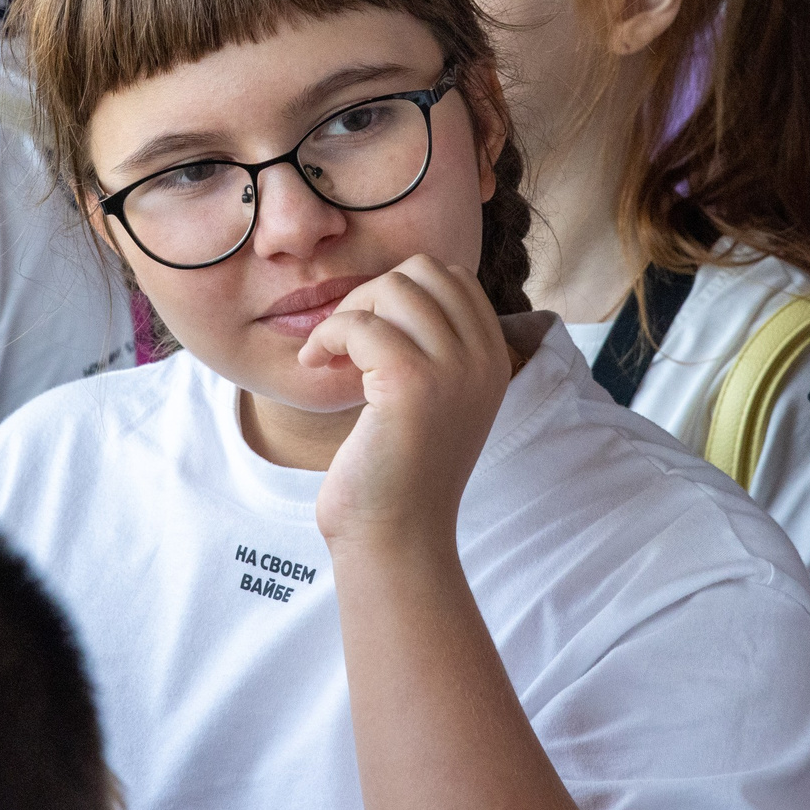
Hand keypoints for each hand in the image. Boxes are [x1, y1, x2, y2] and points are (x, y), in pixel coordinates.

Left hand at [301, 256, 512, 553]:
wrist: (393, 539)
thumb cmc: (399, 473)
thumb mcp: (435, 400)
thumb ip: (433, 347)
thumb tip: (392, 287)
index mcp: (494, 360)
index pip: (452, 277)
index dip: (400, 292)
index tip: (368, 335)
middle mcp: (484, 359)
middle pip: (424, 270)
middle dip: (373, 294)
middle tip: (345, 341)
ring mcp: (453, 370)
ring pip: (391, 288)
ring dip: (346, 315)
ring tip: (329, 357)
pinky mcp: (411, 384)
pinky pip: (359, 324)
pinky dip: (326, 338)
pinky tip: (315, 368)